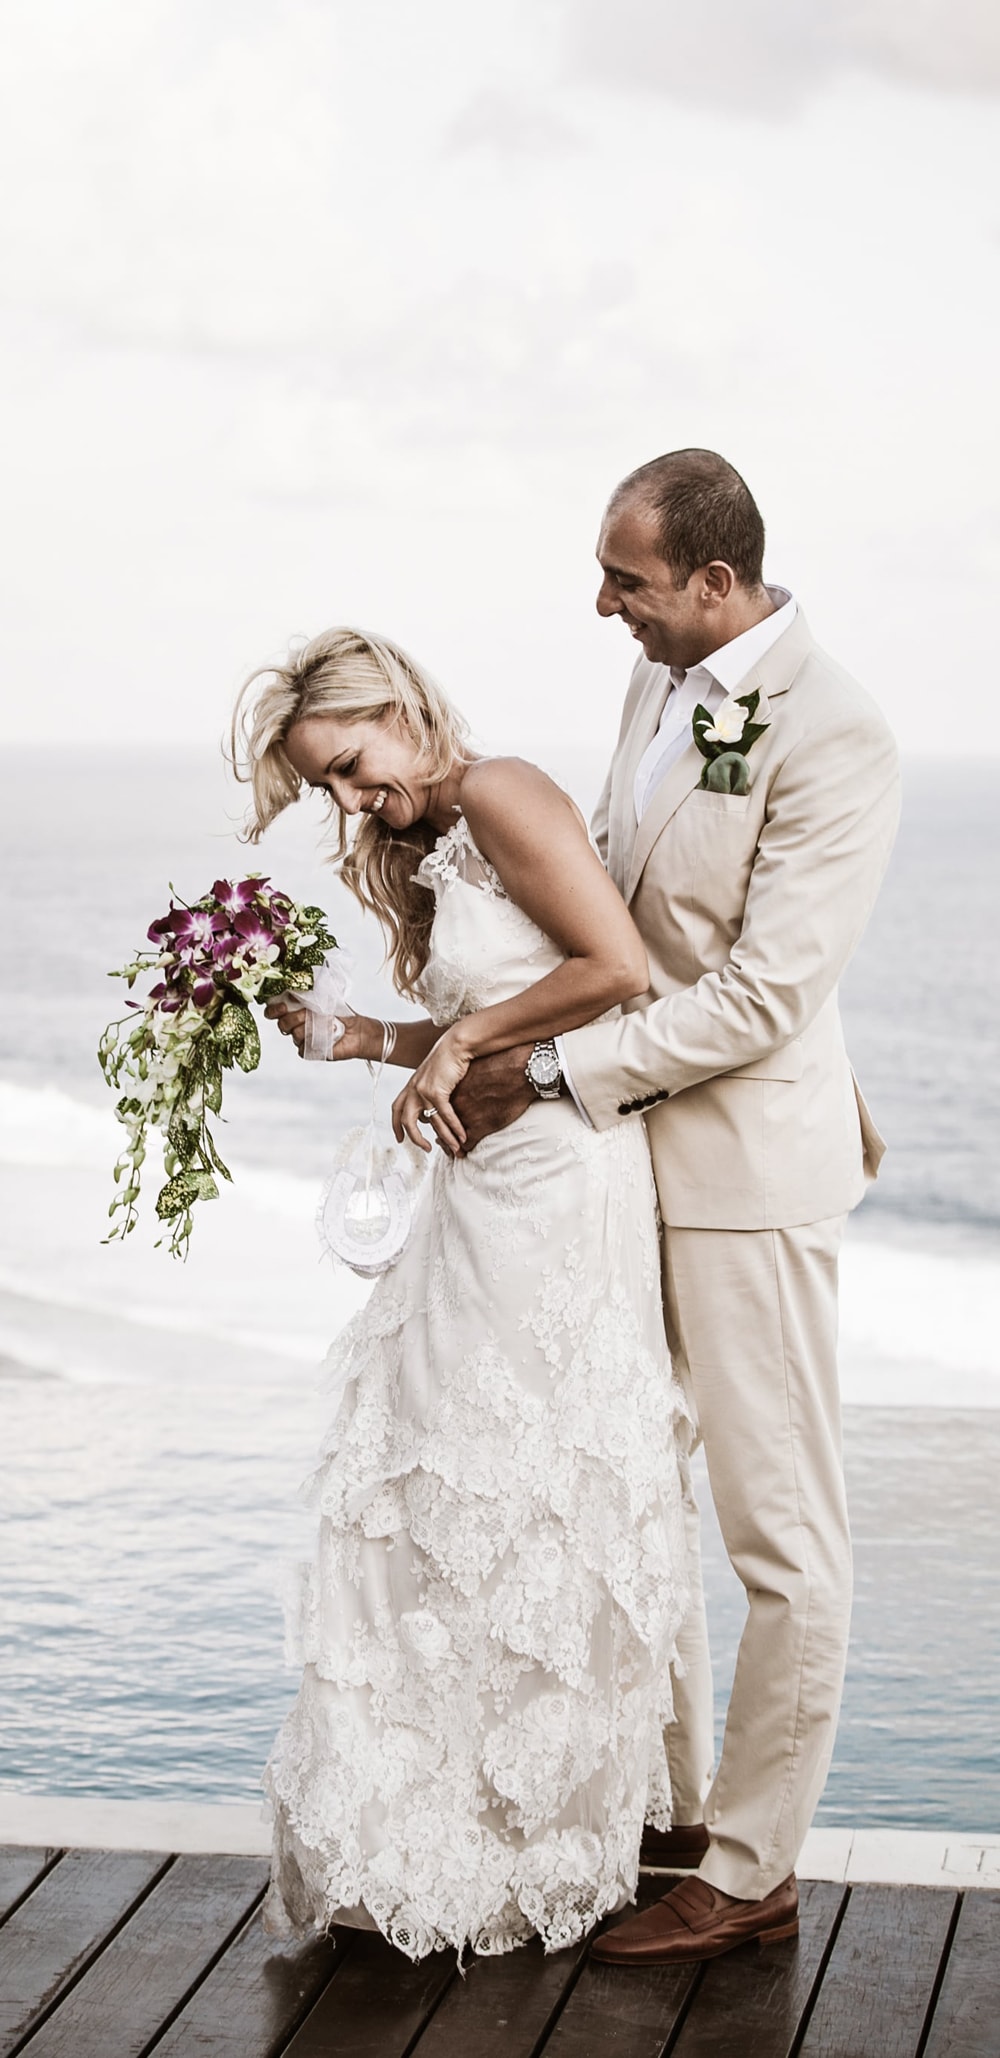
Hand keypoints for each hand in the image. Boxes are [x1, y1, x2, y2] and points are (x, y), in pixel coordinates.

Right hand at [264, 1002, 375, 1062]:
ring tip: (324, 1022)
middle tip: (306, 1013)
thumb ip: (308, 994)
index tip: (282, 1006)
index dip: (273, 1010)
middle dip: (292, 1018)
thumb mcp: (325, 998)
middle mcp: (296, 1026)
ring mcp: (302, 1040)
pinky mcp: (309, 1051)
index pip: (273, 1012)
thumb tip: (293, 992)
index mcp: (295, 1011)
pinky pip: (302, 1049)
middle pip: (281, 1024)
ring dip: (307, 1027)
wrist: (358, 1030)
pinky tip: (326, 1035)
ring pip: (293, 1035)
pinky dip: (313, 1041)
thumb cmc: (342, 1013)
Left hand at [392, 1028, 471, 1154]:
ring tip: (454, 1148)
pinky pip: (445, 1116)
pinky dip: (454, 1128)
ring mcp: (423, 1090)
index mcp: (410, 1085)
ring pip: (431, 1122)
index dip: (396, 1125)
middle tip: (426, 1149)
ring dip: (445, 1137)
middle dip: (414, 1138)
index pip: (397, 1108)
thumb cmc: (449, 1059)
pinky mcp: (436, 1091)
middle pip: (406, 1120)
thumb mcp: (433, 1077)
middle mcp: (413, 1089)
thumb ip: (428, 1093)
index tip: (399, 1139)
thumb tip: (430, 1114)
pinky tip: (462, 1136)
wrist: (456, 1045)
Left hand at [449, 1044, 534, 1154]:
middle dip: (441, 1133)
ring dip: (450, 1145)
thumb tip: (465, 1084)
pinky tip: (464, 1152)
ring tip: (453, 1150)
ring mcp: (465, 1116)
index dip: (438, 1117)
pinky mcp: (479, 1127)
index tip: (440, 1123)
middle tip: (440, 1141)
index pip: (436, 1107)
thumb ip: (465, 1080)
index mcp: (452, 1088)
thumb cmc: (502, 1067)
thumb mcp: (476, 1070)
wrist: (519, 1072)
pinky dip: (464, 1149)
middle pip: (439, 1123)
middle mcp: (453, 1103)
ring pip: (449, 1137)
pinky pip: (466, 1144)